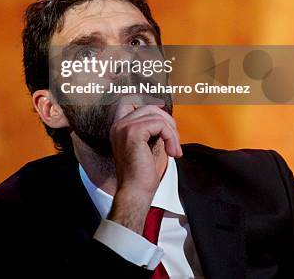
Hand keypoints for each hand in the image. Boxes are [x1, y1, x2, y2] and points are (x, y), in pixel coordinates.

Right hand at [108, 101, 181, 233]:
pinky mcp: (133, 132)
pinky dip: (170, 137)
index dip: (147, 101)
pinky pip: (159, 125)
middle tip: (174, 142)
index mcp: (119, 127)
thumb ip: (151, 129)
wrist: (135, 193)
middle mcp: (119, 125)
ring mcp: (124, 127)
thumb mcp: (147, 146)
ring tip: (174, 150)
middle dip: (167, 121)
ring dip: (172, 132)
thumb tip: (164, 114)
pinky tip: (172, 152)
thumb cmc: (142, 175)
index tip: (163, 112)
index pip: (129, 100)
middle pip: (149, 107)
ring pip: (156, 115)